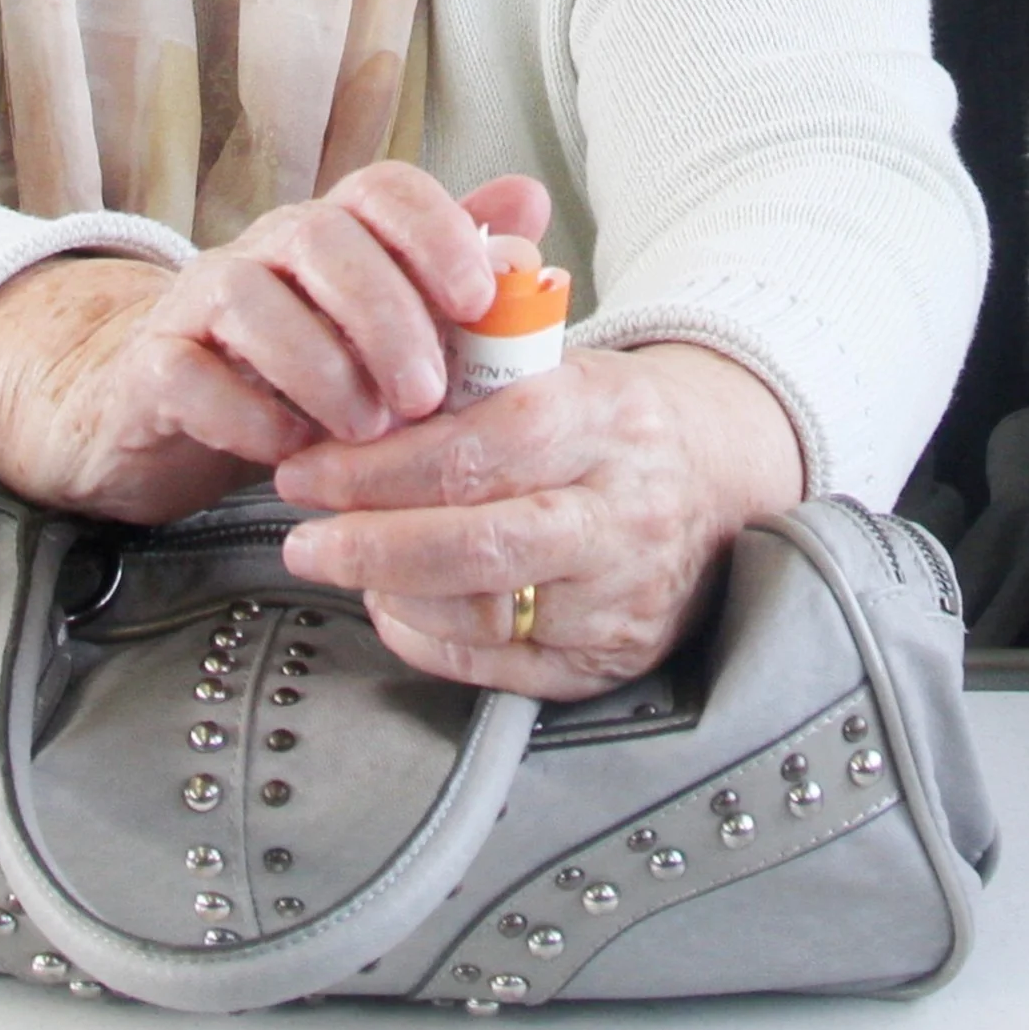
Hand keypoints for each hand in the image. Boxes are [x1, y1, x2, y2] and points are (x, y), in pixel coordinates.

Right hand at [0, 165, 550, 522]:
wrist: (175, 414)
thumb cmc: (307, 365)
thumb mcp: (391, 324)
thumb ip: (458, 271)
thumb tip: (532, 203)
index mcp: (336, 230)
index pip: (384, 189)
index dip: (437, 232)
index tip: (480, 301)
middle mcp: (266, 249)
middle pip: (323, 239)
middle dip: (386, 316)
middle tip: (428, 394)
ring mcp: (201, 301)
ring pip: (251, 299)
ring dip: (321, 367)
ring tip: (368, 430)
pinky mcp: (153, 367)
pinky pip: (187, 373)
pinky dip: (245, 413)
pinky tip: (290, 450)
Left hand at [272, 341, 803, 697]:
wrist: (725, 477)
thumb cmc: (617, 419)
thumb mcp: (567, 364)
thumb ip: (475, 366)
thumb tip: (354, 374)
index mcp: (610, 417)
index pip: (482, 446)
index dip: (382, 465)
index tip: (310, 468)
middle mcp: (623, 511)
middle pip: (480, 542)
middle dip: (372, 543)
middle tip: (303, 538)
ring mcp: (622, 592)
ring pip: (483, 610)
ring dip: (391, 590)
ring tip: (345, 564)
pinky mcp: (612, 658)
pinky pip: (498, 665)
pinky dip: (427, 636)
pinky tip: (395, 604)